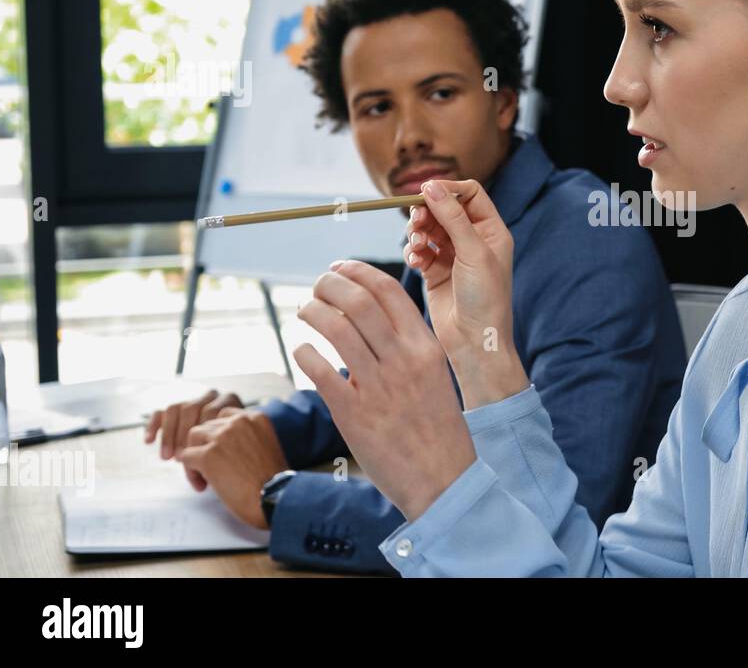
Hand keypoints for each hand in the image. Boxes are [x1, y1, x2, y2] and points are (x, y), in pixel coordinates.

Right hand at [143, 389, 243, 460]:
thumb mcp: (233, 445)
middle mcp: (210, 396)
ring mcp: (191, 398)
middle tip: (180, 458)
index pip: (211, 412)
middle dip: (183, 435)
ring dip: (168, 435)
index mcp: (229, 401)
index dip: (201, 433)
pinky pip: (159, 412)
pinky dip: (153, 426)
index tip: (196, 453)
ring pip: (174, 409)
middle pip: (191, 409)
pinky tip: (149, 441)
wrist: (229, 440)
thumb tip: (205, 478)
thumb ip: (221, 449)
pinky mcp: (174, 407)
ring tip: (167, 457)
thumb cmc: (233, 449)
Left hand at [178, 408, 287, 528]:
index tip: (224, 454)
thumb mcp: (266, 447)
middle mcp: (238, 422)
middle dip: (205, 447)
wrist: (276, 498)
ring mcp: (222, 437)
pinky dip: (191, 474)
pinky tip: (203, 486)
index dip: (219, 437)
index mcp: (256, 418)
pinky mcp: (208, 455)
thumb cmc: (273, 482)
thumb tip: (220, 445)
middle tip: (213, 470)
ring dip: (195, 457)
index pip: (224, 416)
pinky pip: (186, 457)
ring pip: (192, 439)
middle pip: (206, 426)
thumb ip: (246, 438)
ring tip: (205, 478)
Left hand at [291, 260, 483, 522]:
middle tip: (318, 286)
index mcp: (426, 347)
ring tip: (305, 311)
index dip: (357, 271)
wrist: (444, 478)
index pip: (388, 291)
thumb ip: (407, 348)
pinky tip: (303, 350)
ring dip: (313, 311)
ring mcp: (378, 387)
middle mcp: (404, 361)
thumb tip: (367, 322)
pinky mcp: (354, 415)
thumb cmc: (437, 427)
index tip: (339, 268)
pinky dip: (305, 352)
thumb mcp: (434, 375)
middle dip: (330, 284)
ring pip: (336, 329)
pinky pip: (319, 371)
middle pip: (358, 302)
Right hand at [404, 179, 527, 406]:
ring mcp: (452, 255)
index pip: (469, 194)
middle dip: (426, 211)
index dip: (448, 189)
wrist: (475, 341)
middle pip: (443, 208)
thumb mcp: (473, 253)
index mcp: (491, 231)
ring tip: (417, 245)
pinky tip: (416, 262)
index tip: (425, 191)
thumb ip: (452, 218)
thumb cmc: (485, 298)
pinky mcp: (434, 271)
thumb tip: (430, 187)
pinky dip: (413, 251)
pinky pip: (418, 250)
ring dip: (417, 232)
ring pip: (427, 228)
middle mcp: (473, 240)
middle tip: (416, 221)